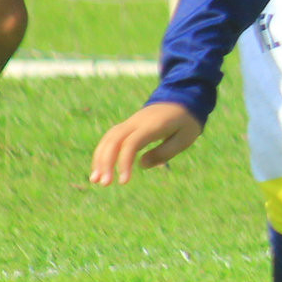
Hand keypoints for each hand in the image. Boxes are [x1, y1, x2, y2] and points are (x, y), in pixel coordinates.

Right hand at [90, 102, 204, 185]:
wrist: (183, 97)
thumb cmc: (186, 121)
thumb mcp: (184, 139)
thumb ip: (164, 152)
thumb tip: (141, 165)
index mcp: (152, 126)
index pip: (131, 144)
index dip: (124, 162)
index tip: (124, 182)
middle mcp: (136, 122)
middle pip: (114, 141)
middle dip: (105, 163)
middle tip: (104, 184)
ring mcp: (130, 122)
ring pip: (108, 138)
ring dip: (100, 158)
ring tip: (95, 180)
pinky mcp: (128, 125)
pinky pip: (111, 138)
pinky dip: (103, 152)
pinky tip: (101, 168)